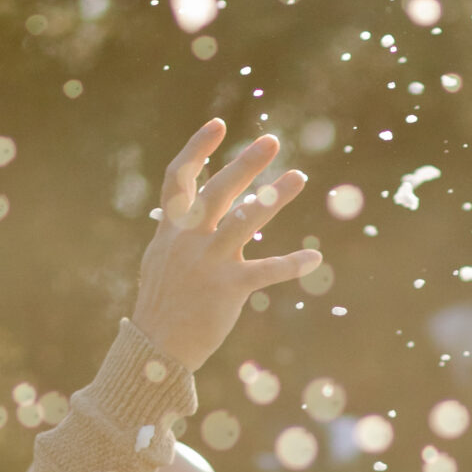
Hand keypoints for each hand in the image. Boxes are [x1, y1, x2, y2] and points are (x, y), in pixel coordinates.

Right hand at [130, 122, 323, 375]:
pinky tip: (315, 258)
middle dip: (246, 162)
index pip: (179, 177)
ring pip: (246, 220)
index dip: (197, 148)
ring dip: (275, 196)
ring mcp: (209, 261)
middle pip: (219, 189)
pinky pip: (266, 271)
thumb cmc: (162, 304)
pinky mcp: (228, 288)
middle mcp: (189, 238)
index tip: (218, 124)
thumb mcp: (160, 259)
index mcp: (172, 228)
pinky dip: (292, 264)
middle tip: (272, 141)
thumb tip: (185, 209)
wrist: (157, 348)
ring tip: (299, 177)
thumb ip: (176, 231)